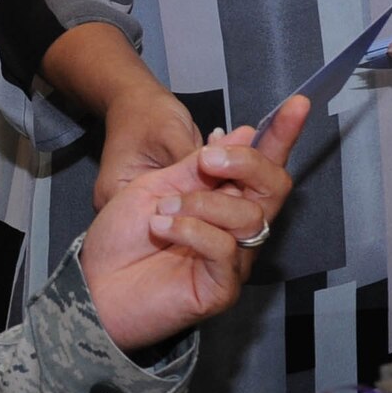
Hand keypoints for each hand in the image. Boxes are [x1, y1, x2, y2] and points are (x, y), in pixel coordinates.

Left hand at [80, 96, 308, 351]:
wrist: (92, 283)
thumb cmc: (121, 236)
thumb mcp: (158, 184)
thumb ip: (200, 164)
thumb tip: (245, 132)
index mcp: (224, 200)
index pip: (265, 165)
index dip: (283, 135)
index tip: (299, 103)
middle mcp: (236, 229)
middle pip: (273, 188)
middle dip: (246, 163)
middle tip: (206, 161)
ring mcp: (232, 261)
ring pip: (250, 217)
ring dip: (201, 203)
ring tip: (162, 209)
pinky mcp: (221, 289)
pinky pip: (226, 250)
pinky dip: (193, 230)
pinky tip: (163, 228)